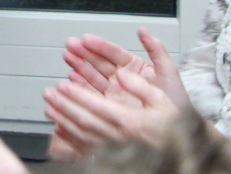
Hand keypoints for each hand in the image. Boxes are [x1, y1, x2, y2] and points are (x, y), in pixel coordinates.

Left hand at [43, 68, 179, 154]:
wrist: (181, 150)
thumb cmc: (173, 124)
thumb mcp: (164, 100)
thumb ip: (142, 86)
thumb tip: (122, 75)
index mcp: (131, 121)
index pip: (97, 106)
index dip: (78, 95)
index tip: (63, 85)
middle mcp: (120, 136)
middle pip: (85, 120)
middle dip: (64, 106)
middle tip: (48, 94)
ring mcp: (115, 148)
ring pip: (83, 134)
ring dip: (64, 120)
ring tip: (49, 109)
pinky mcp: (113, 155)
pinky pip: (87, 147)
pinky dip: (71, 138)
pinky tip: (60, 130)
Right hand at [62, 30, 189, 110]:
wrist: (177, 131)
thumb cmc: (176, 103)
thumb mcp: (168, 73)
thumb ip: (156, 50)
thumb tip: (143, 31)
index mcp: (134, 67)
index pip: (114, 53)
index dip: (100, 45)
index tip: (87, 39)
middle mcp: (122, 78)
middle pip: (99, 62)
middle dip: (84, 52)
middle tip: (71, 45)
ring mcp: (114, 91)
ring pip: (93, 75)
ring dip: (79, 65)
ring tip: (68, 57)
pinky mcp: (108, 105)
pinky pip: (92, 92)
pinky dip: (80, 84)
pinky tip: (72, 76)